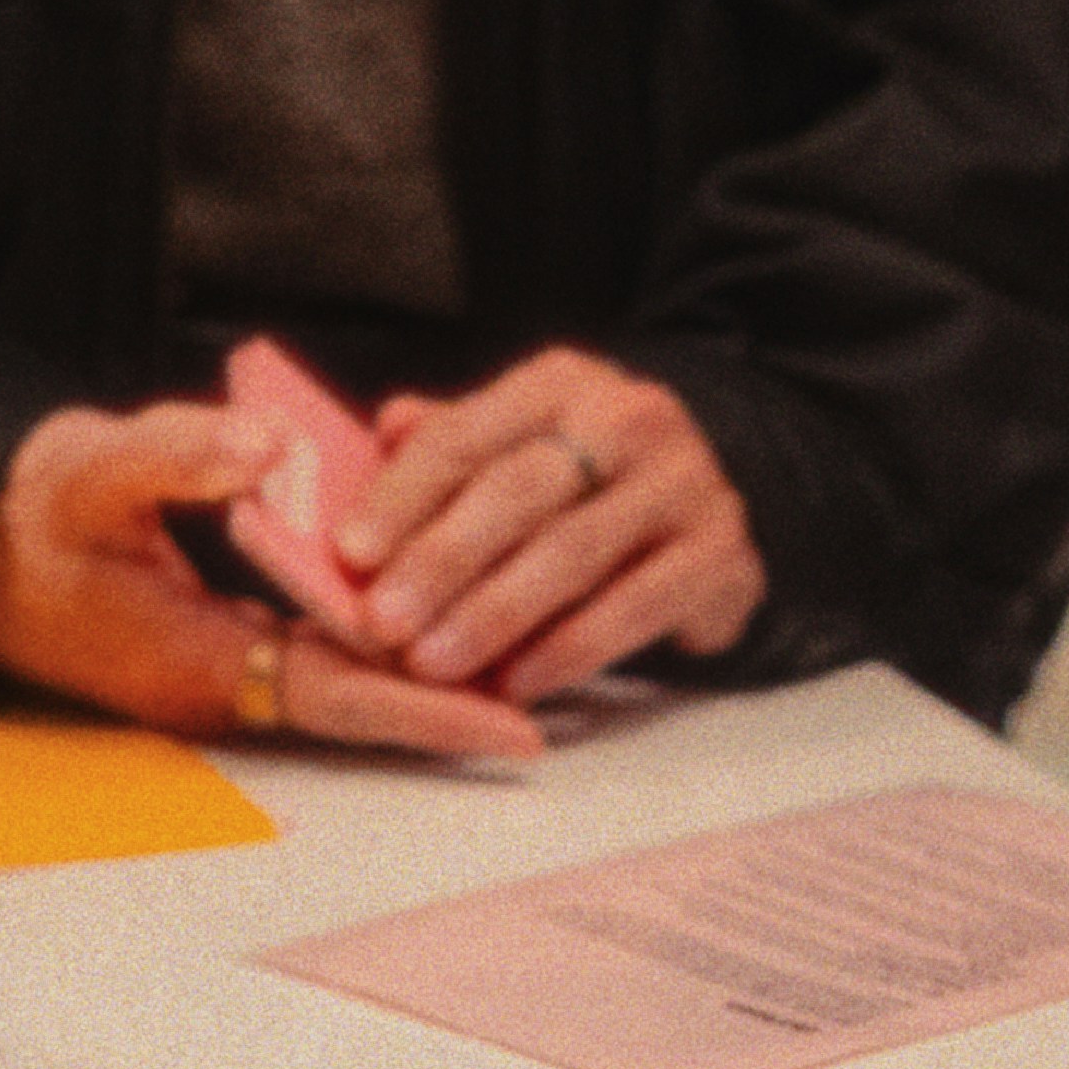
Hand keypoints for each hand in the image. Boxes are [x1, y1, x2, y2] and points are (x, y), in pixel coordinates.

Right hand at [0, 403, 542, 759]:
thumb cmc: (28, 517)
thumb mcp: (92, 472)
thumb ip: (179, 458)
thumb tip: (271, 456)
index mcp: (195, 662)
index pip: (338, 697)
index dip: (428, 710)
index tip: (512, 721)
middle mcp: (222, 683)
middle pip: (365, 701)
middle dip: (458, 699)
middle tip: (562, 688)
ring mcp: (228, 669)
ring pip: (350, 675)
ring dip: (431, 668)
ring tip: (534, 655)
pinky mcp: (232, 642)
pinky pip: (323, 646)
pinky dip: (384, 631)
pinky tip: (447, 603)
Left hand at [340, 348, 762, 701]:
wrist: (717, 505)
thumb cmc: (587, 484)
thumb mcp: (519, 446)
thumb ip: (452, 443)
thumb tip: (386, 427)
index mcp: (560, 383)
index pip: (466, 435)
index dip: (402, 496)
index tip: (349, 555)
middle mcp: (627, 418)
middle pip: (517, 492)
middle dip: (442, 562)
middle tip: (382, 624)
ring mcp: (683, 484)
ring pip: (571, 553)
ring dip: (493, 616)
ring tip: (434, 666)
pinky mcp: (719, 553)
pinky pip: (633, 607)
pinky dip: (567, 651)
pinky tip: (515, 684)